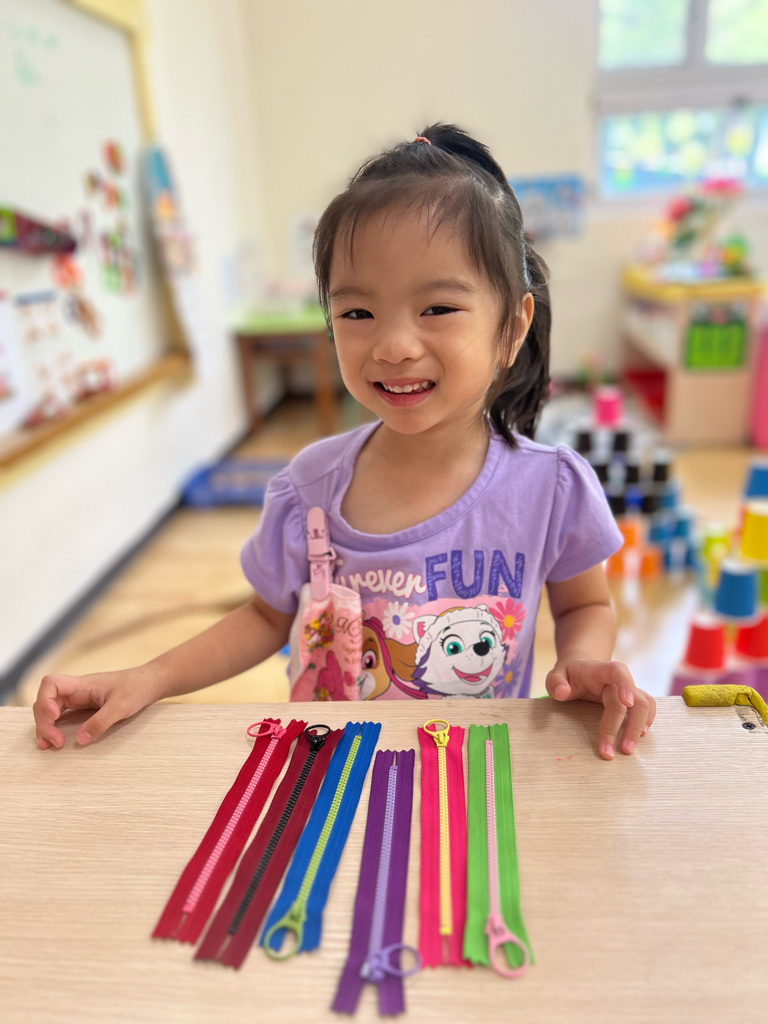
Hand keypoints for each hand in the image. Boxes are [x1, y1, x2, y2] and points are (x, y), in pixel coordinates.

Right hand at [33, 665, 163, 749]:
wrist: (149, 683)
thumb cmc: (137, 688)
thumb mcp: (122, 706)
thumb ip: (101, 721)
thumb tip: (80, 739)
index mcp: (83, 684)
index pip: (51, 683)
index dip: (45, 700)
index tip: (54, 716)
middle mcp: (76, 690)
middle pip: (45, 701)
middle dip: (44, 722)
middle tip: (56, 742)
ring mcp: (78, 699)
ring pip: (49, 710)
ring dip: (45, 727)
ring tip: (50, 745)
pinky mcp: (82, 707)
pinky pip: (60, 716)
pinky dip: (53, 728)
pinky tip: (54, 740)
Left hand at [545, 659, 655, 759]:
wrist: (582, 669)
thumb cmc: (569, 675)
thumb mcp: (556, 675)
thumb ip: (555, 683)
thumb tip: (563, 693)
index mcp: (600, 670)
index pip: (618, 671)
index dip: (626, 685)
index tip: (627, 703)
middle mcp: (618, 679)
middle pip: (633, 699)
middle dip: (626, 726)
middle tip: (617, 752)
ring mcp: (628, 689)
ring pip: (645, 705)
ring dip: (639, 727)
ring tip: (628, 749)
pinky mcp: (632, 699)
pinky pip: (648, 708)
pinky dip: (647, 721)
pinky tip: (640, 736)